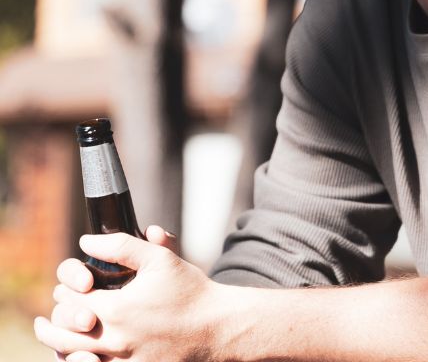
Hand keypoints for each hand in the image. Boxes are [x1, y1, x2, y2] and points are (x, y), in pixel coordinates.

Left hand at [34, 226, 218, 361]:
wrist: (218, 327)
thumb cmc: (191, 291)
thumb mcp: (160, 259)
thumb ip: (121, 246)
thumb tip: (86, 242)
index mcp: (115, 309)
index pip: (71, 299)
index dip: (68, 290)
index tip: (73, 287)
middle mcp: (113, 339)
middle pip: (62, 333)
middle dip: (52, 323)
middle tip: (44, 320)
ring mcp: (122, 360)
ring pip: (73, 357)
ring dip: (59, 346)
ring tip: (53, 339)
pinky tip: (81, 356)